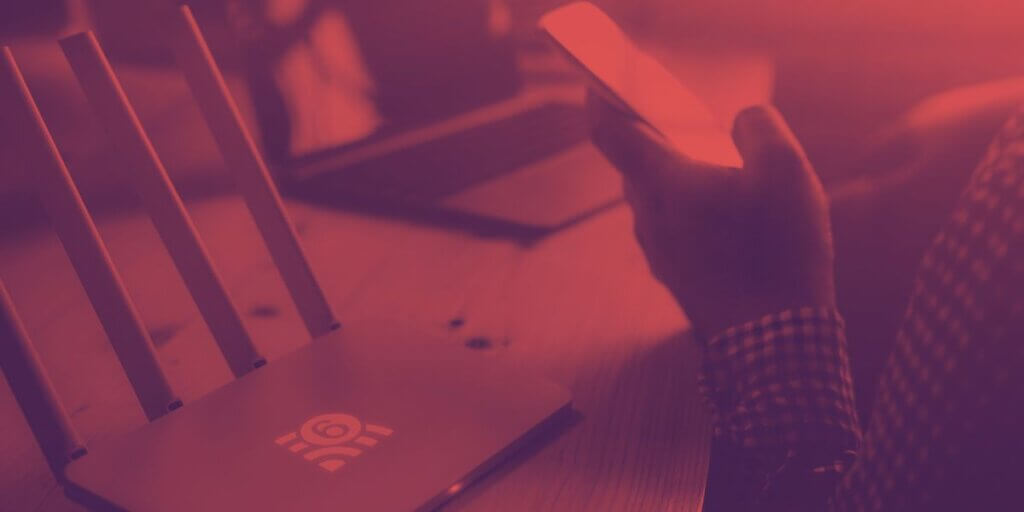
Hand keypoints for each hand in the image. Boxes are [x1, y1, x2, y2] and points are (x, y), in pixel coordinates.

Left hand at [587, 92, 835, 338]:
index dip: (601, 99)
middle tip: (677, 117)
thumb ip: (758, 127)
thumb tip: (741, 122)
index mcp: (664, 185)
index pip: (611, 131)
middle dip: (652, 137)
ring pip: (656, 199)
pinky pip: (672, 229)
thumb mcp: (786, 169)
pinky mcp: (675, 276)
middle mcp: (649, 218)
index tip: (598, 81)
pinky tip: (728, 215)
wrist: (775, 342)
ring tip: (716, 165)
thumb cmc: (778, 252)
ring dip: (677, 177)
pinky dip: (689, 210)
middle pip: (636, 164)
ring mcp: (659, 251)